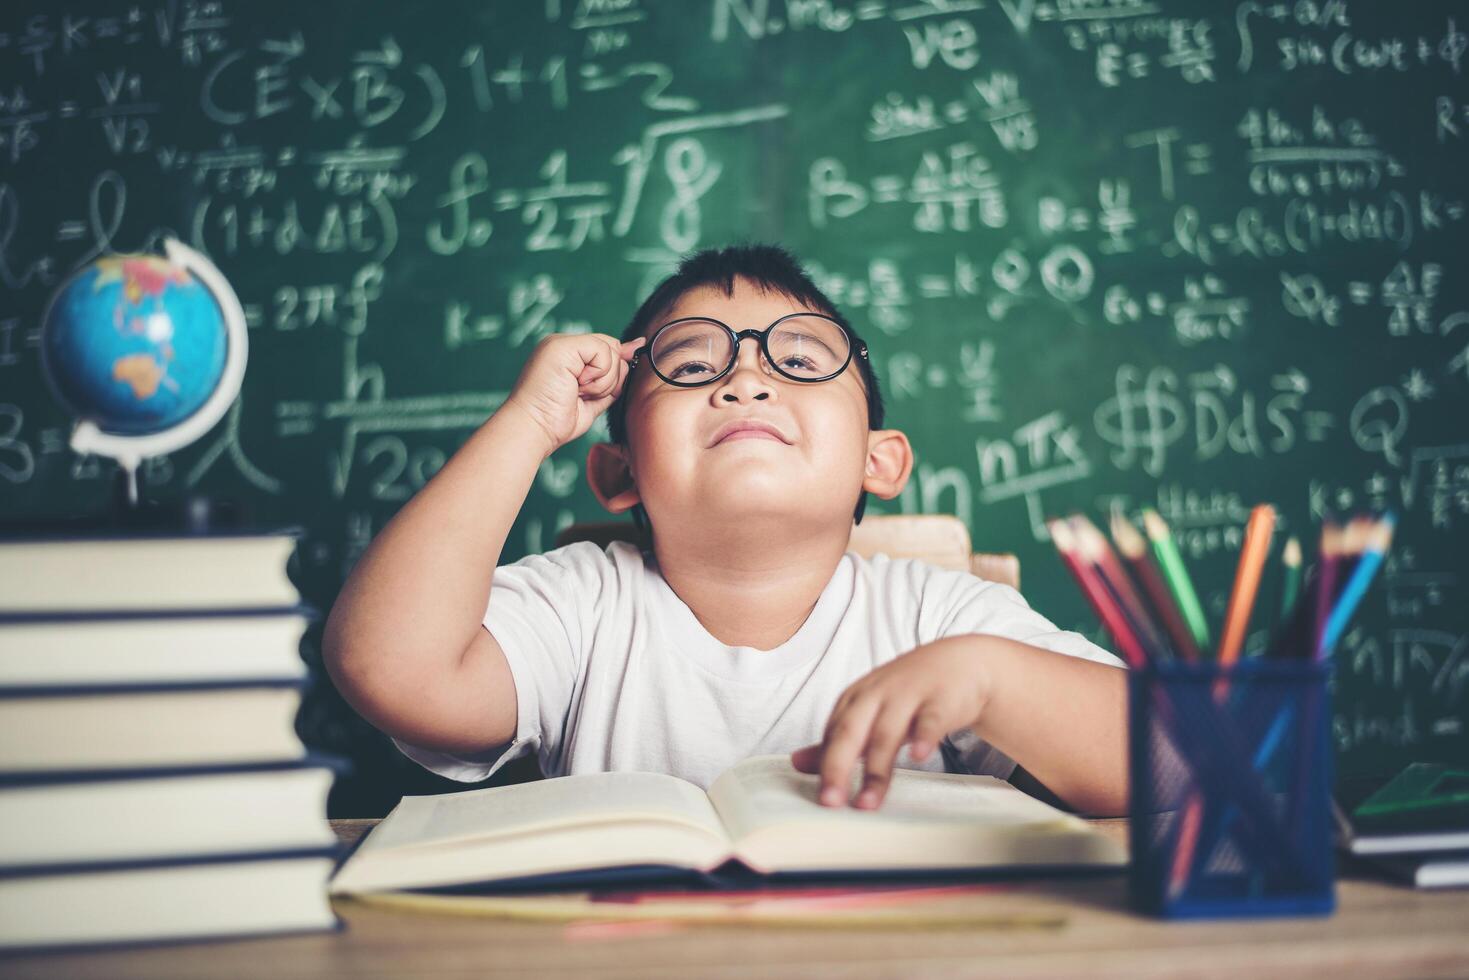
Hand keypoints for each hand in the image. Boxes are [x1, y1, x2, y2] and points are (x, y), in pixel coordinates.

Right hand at [504, 333, 646, 455]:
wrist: (532, 429)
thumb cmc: (556, 420)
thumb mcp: (594, 396)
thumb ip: (613, 373)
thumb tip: (636, 345)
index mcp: (567, 355)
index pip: (606, 349)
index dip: (614, 370)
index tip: (600, 391)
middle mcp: (563, 344)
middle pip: (612, 348)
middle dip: (609, 379)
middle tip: (581, 394)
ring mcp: (561, 343)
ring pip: (610, 351)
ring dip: (602, 382)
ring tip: (577, 393)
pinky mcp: (563, 346)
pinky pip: (603, 352)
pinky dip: (598, 377)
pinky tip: (578, 387)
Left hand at [791, 636, 992, 808]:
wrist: (960, 663)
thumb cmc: (909, 693)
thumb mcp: (869, 712)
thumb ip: (837, 740)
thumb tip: (796, 763)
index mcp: (855, 699)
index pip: (832, 735)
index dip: (823, 768)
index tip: (821, 800)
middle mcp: (876, 694)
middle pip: (850, 732)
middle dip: (837, 767)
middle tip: (830, 803)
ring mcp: (909, 694)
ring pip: (887, 733)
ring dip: (876, 770)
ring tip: (867, 803)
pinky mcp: (941, 699)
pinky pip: (931, 719)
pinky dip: (925, 737)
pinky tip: (920, 757)